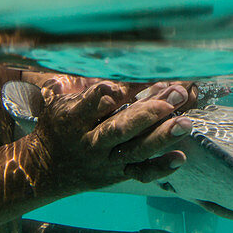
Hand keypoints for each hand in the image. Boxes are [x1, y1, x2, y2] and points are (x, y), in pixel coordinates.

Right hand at [29, 80, 197, 195]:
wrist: (46, 169)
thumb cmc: (58, 124)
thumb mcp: (58, 99)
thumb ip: (84, 83)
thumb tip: (110, 58)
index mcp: (73, 118)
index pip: (96, 102)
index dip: (115, 91)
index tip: (134, 80)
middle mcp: (90, 141)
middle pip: (120, 128)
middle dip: (150, 112)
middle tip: (176, 94)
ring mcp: (105, 160)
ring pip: (135, 151)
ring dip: (162, 137)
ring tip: (185, 123)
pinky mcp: (116, 174)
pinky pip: (140, 173)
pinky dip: (160, 167)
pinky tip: (180, 156)